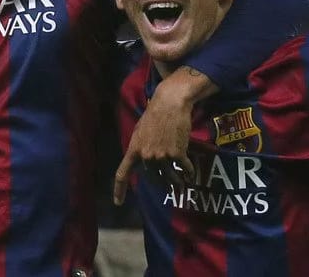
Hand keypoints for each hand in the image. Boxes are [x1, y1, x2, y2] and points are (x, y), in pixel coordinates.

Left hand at [113, 81, 194, 205]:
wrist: (169, 104)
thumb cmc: (154, 115)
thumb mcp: (141, 131)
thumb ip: (141, 147)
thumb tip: (143, 159)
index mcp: (134, 149)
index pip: (122, 173)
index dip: (119, 190)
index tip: (118, 203)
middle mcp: (146, 156)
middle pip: (152, 177)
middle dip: (160, 183)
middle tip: (168, 187)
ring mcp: (161, 156)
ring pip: (169, 177)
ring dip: (177, 183)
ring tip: (181, 187)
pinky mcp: (176, 153)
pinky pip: (184, 168)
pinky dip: (188, 171)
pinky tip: (191, 172)